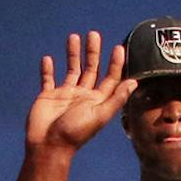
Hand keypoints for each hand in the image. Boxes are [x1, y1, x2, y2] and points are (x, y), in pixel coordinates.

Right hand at [26, 32, 132, 150]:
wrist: (48, 146)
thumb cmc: (75, 133)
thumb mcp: (99, 115)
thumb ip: (116, 99)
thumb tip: (133, 82)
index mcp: (96, 100)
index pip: (109, 78)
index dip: (115, 63)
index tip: (118, 48)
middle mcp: (82, 95)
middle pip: (91, 69)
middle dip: (93, 52)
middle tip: (94, 34)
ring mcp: (65, 95)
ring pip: (71, 69)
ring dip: (73, 54)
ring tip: (74, 37)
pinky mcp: (48, 97)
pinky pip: (48, 80)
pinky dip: (47, 70)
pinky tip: (48, 59)